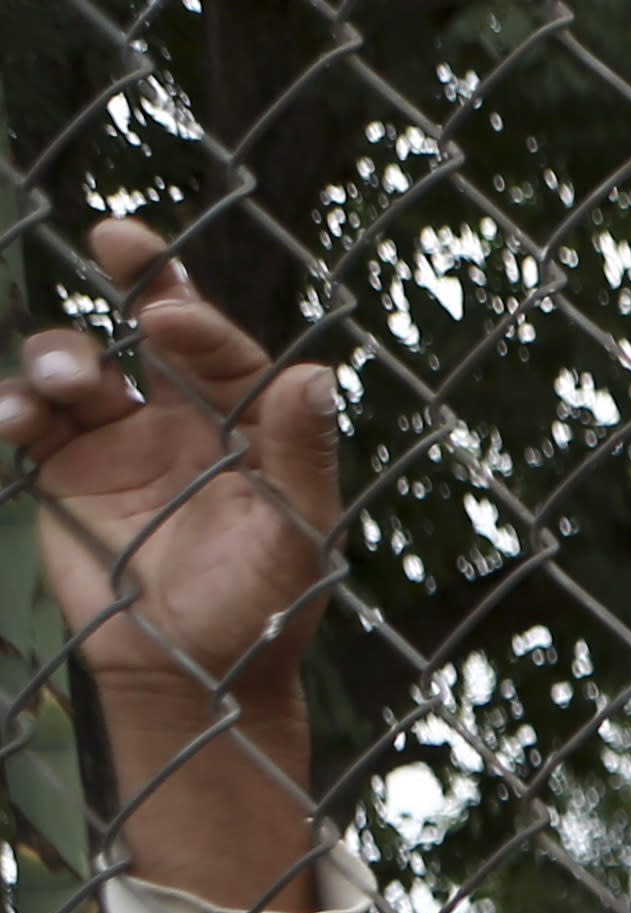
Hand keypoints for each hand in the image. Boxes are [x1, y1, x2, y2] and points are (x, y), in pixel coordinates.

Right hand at [0, 224, 340, 703]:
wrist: (200, 676)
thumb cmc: (266, 608)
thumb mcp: (298, 534)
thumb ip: (301, 456)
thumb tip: (318, 374)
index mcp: (239, 423)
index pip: (216, 348)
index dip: (194, 317)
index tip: (166, 315)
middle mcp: (174, 417)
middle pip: (144, 325)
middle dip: (132, 273)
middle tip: (117, 236)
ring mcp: (111, 441)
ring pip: (73, 366)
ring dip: (60, 358)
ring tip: (65, 384)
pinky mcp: (59, 474)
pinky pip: (23, 421)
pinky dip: (8, 408)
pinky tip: (11, 419)